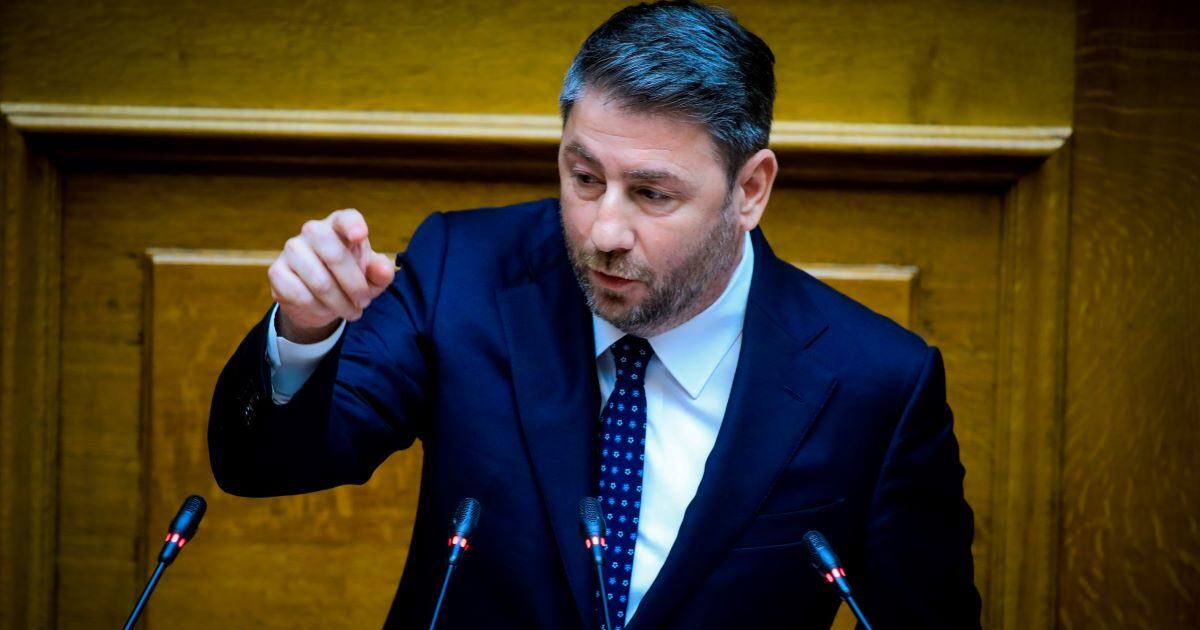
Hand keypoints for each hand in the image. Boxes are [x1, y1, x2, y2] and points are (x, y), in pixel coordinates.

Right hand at [268, 208, 394, 342]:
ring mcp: (292, 249)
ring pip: (319, 281)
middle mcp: (313, 231)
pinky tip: (325, 310)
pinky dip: (318, 309)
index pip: (346, 218)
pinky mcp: (276, 271)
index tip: (360, 236)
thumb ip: (381, 272)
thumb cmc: (350, 279)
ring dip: (339, 303)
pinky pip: (299, 295)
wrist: (320, 300)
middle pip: (335, 254)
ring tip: (350, 310)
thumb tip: (383, 268)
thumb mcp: (372, 278)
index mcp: (340, 226)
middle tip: (363, 302)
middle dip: (354, 286)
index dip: (353, 225)